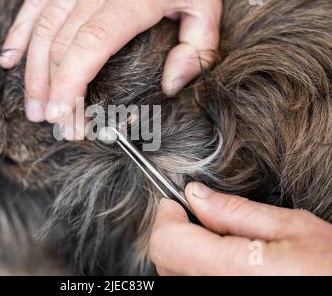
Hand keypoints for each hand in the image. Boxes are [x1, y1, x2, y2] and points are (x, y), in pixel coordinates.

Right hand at [0, 0, 221, 138]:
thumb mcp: (205, 4)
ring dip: (33, 72)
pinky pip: (35, 3)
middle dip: (53, 90)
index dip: (70, 83)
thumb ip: (197, 48)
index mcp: (132, 0)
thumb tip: (170, 85)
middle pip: (62, 46)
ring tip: (33, 107)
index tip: (63, 115)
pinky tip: (9, 59)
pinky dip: (19, 32)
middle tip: (54, 123)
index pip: (90, 46)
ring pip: (43, 28)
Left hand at [149, 182, 331, 274]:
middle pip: (165, 260)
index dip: (167, 216)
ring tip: (219, 240)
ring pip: (174, 274)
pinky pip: (190, 283)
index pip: (166, 243)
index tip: (177, 202)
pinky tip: (223, 260)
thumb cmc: (330, 267)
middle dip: (175, 231)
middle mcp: (216, 291)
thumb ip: (235, 211)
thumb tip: (195, 194)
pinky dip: (194, 268)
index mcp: (232, 271)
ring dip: (184, 250)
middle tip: (201, 217)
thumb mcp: (291, 227)